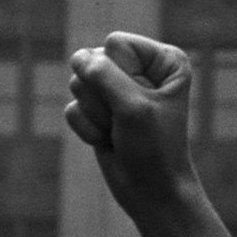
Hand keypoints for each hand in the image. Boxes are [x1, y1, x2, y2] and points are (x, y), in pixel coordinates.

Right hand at [65, 31, 198, 215]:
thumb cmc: (154, 149)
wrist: (150, 192)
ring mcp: (116, 90)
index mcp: (162, 61)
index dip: (120, 76)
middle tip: (127, 122)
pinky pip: (73, 108)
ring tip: (119, 132)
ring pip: (79, 84)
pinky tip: (108, 141)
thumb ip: (102, 74)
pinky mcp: (98, 111)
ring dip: (96, 115)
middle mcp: (139, 70)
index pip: (116, 44)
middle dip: (104, 99)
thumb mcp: (133, 107)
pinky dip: (87, 129)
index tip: (139, 104)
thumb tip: (76, 58)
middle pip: (93, 61)